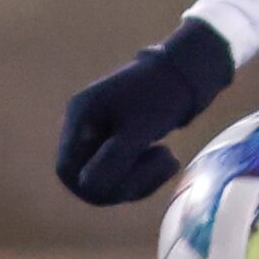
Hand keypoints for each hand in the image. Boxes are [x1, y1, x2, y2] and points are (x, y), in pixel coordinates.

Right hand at [55, 18, 234, 205]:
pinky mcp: (122, 141)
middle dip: (124, 182)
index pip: (67, 168)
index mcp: (81, 116)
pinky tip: (170, 160)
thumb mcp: (138, 129)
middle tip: (157, 166)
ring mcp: (104, 134)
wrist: (191, 71)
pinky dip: (147, 175)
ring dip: (141, 180)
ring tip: (170, 158)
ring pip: (110, 180)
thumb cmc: (163, 95)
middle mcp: (86, 126)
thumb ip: (112, 158)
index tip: (123, 185)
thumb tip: (85, 187)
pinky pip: (125, 174)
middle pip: (88, 178)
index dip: (89, 184)